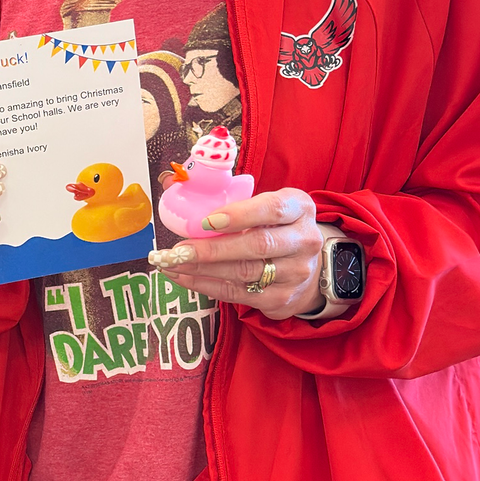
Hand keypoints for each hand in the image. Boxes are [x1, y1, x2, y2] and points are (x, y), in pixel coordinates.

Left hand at [151, 185, 340, 319]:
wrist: (307, 268)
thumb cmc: (274, 228)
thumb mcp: (263, 204)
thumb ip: (225, 193)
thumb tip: (172, 181)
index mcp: (299, 208)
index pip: (271, 209)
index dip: (238, 215)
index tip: (206, 220)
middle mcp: (303, 240)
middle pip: (256, 245)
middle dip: (212, 248)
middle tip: (179, 249)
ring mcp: (295, 273)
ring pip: (244, 272)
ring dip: (202, 268)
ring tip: (173, 262)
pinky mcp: (281, 298)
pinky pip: (238, 293)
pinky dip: (205, 285)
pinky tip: (183, 277)